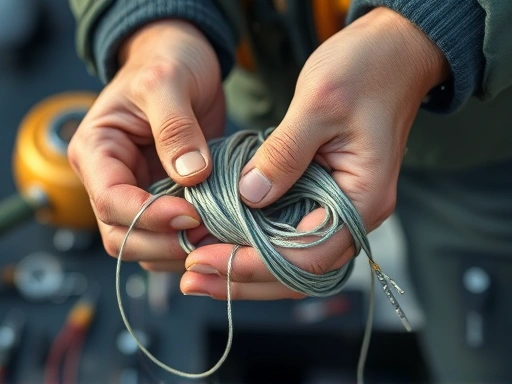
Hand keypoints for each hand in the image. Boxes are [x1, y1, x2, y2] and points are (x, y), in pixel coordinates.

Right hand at [68, 20, 224, 270]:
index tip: (192, 213)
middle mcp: (109, 179)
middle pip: (122, 236)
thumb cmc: (166, 62)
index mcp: (96, 151)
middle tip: (208, 235)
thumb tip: (190, 177)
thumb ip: (174, 127)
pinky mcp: (163, 198)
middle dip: (163, 243)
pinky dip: (189, 242)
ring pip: (144, 245)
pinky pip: (169, 235)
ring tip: (216, 238)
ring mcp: (136, 192)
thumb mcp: (167, 82)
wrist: (181, 60)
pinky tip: (217, 234)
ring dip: (178, 249)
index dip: (149, 215)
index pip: (111, 201)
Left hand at [180, 7, 447, 298]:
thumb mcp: (318, 104)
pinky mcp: (326, 196)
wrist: (394, 53)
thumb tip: (249, 197)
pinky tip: (223, 242)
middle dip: (241, 279)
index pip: (306, 256)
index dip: (252, 264)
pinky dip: (256, 244)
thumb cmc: (367, 70)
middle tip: (190, 279)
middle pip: (297, 270)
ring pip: (292, 260)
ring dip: (245, 270)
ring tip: (197, 272)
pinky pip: (291, 234)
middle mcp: (355, 214)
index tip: (203, 259)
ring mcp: (341, 208)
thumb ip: (283, 154)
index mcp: (363, 198)